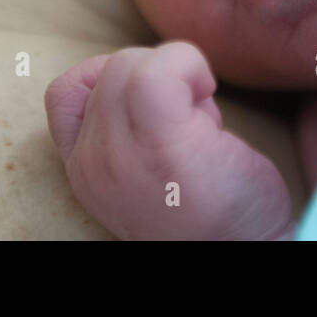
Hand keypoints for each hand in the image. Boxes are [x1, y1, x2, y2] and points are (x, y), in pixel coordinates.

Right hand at [45, 41, 292, 239]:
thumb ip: (134, 123)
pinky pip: (158, 70)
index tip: (158, 98)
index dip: (112, 73)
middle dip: (162, 74)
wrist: (251, 252)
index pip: (66, 92)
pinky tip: (211, 107)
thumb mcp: (154, 164)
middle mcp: (92, 167)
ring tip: (203, 122)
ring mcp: (120, 158)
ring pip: (130, 64)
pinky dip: (189, 67)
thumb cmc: (219, 206)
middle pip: (110, 68)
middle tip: (195, 119)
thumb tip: (156, 67)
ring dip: (180, 73)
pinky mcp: (160, 147)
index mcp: (85, 171)